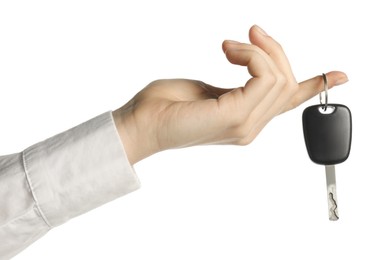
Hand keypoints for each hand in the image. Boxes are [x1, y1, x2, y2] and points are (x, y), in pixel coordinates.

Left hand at [113, 25, 347, 163]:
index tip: (340, 74)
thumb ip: (238, 84)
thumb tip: (255, 67)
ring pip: (279, 77)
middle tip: (248, 33)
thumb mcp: (210, 88)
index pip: (286, 102)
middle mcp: (250, 127)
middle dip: (273, 49)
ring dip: (259, 50)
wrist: (141, 122)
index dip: (314, 85)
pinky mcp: (234, 116)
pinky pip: (264, 76)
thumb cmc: (167, 105)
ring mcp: (244, 125)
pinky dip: (250, 55)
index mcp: (245, 120)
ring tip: (230, 45)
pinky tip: (228, 50)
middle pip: (287, 83)